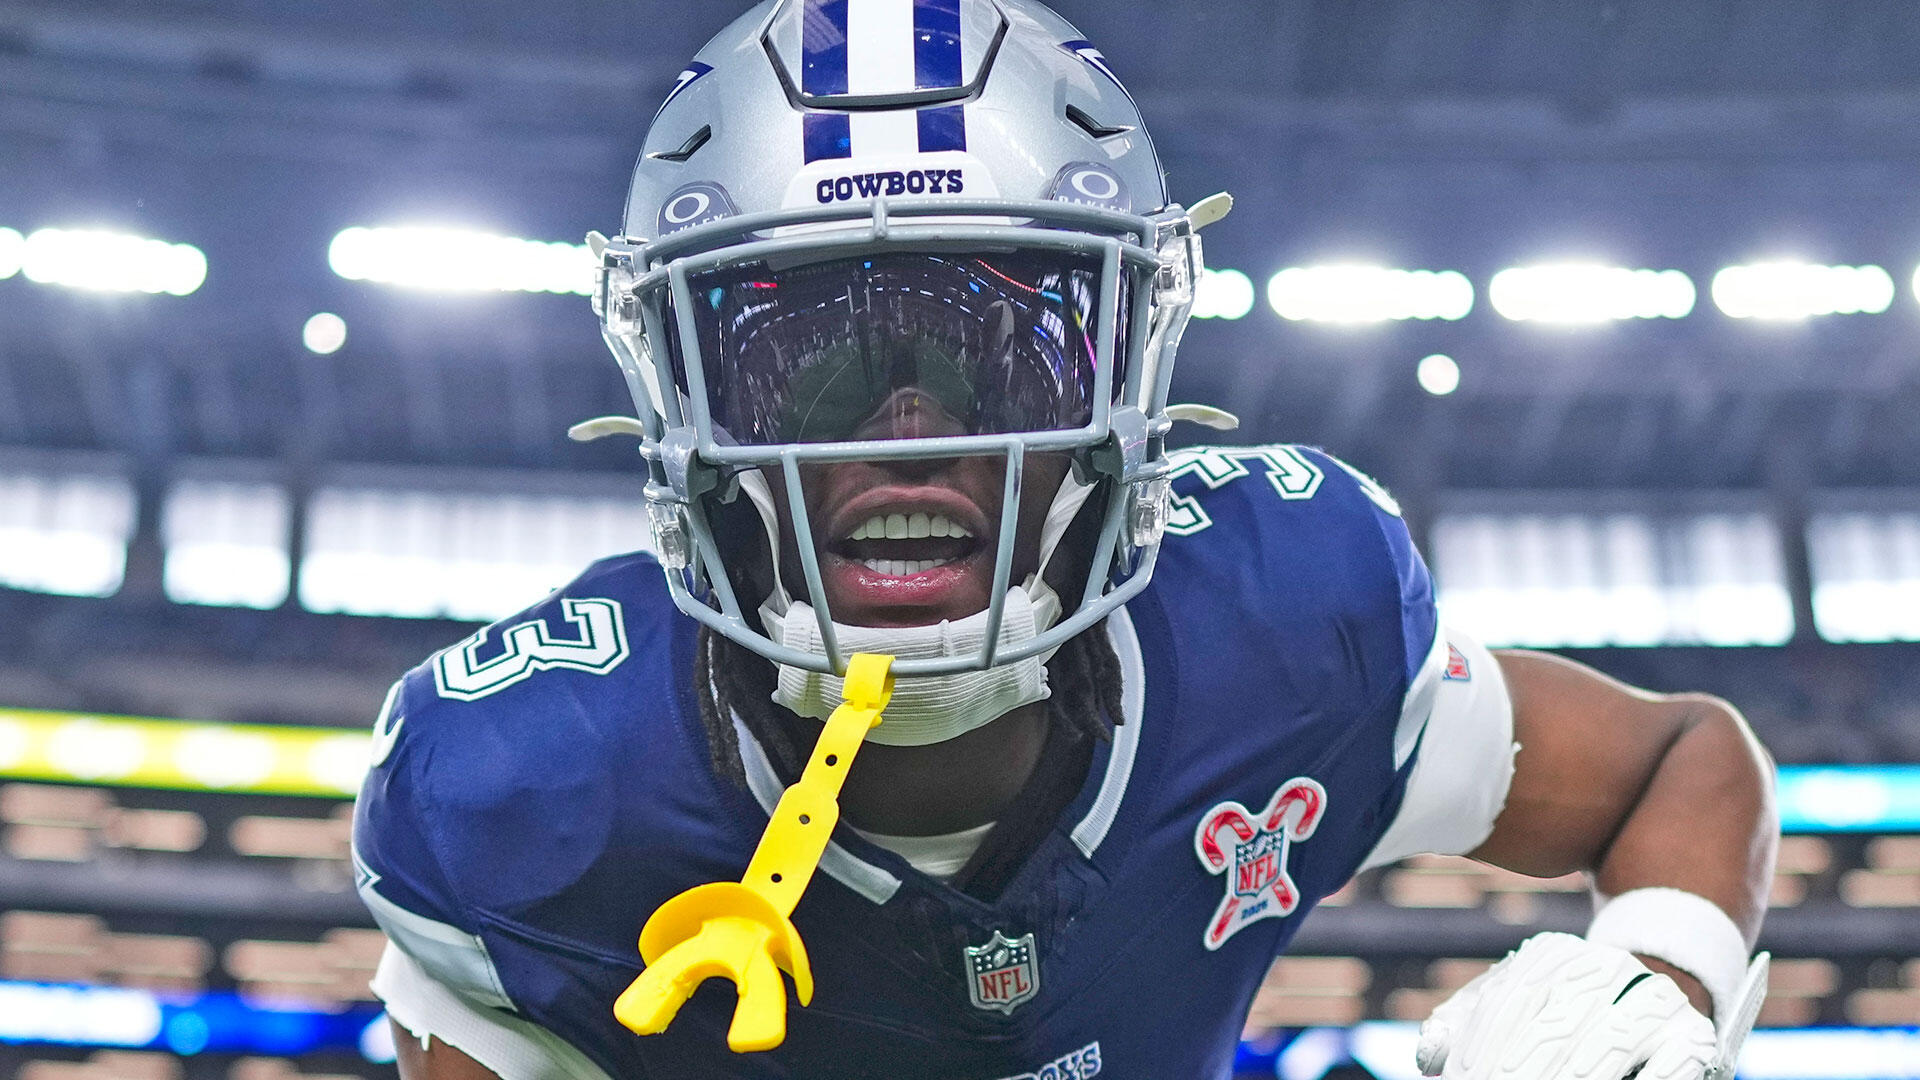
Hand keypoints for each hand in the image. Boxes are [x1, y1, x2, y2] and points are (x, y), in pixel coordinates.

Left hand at [1416, 933, 1717, 1079]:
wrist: (1654, 1002)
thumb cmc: (1566, 1024)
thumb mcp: (1514, 1012)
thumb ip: (1469, 1025)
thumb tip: (1431, 1055)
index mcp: (1554, 957)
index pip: (1510, 1002)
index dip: (1484, 1049)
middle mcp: (1606, 968)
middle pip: (1557, 1024)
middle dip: (1524, 1070)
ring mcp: (1655, 998)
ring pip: (1611, 1042)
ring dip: (1577, 1076)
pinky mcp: (1695, 1034)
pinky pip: (1671, 1064)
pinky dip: (1648, 1078)